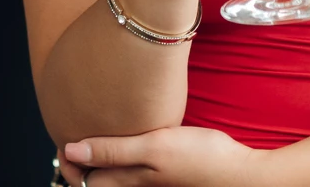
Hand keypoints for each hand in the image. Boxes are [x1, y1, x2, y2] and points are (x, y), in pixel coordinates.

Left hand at [61, 126, 291, 186]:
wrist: (243, 172)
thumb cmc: (203, 160)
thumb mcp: (154, 148)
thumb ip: (114, 150)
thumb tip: (72, 150)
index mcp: (129, 183)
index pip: (86, 180)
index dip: (71, 161)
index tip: (66, 139)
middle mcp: (138, 184)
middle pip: (99, 178)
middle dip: (84, 159)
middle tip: (77, 132)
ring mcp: (153, 179)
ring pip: (117, 171)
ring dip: (104, 153)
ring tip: (99, 129)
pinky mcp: (167, 171)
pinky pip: (135, 166)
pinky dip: (124, 153)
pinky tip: (131, 133)